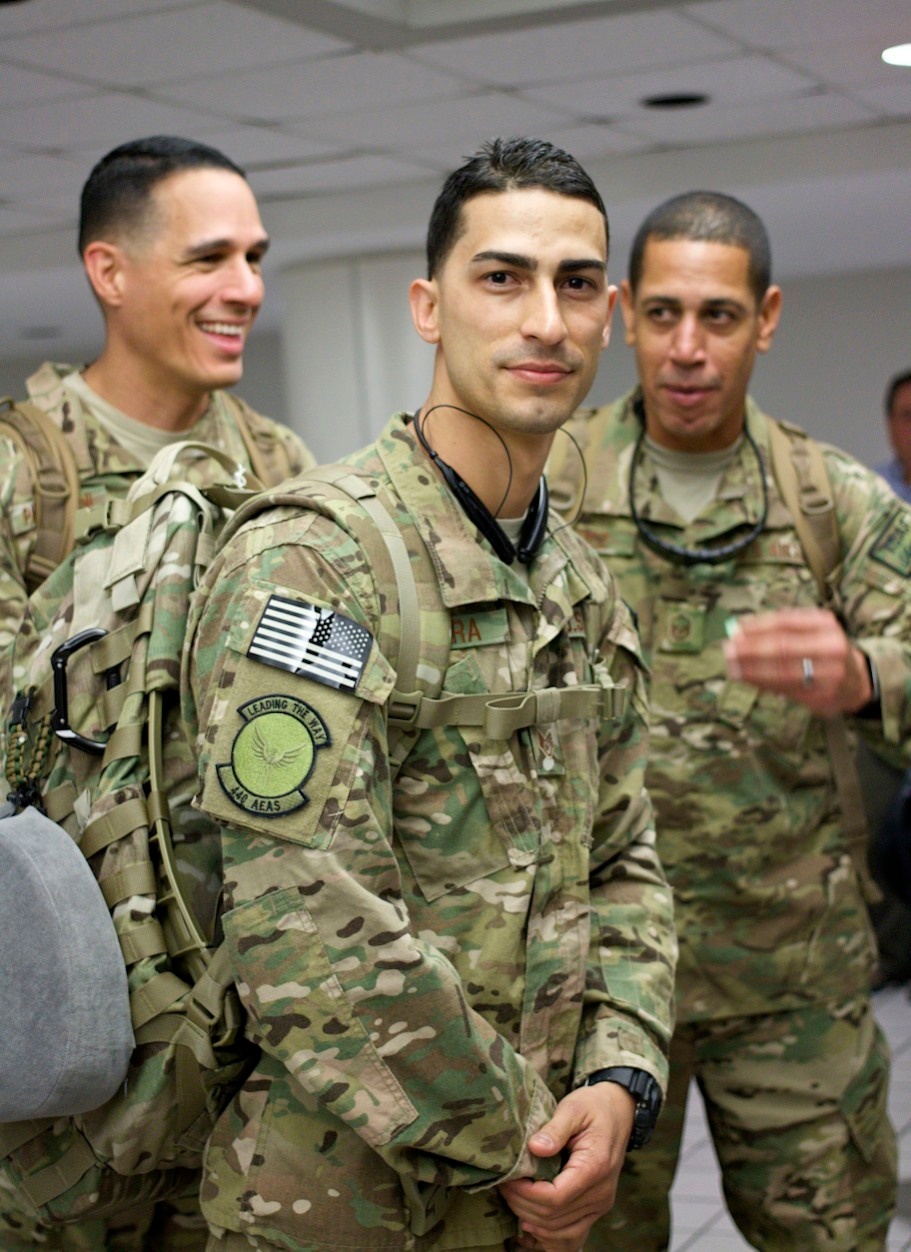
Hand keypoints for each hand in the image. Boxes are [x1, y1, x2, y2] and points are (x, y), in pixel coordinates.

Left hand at [499, 1082, 633, 1251]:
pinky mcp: (595, 1209)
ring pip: (561, 1232)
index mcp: (595, 1167)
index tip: (507, 1178)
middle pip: (554, 1218)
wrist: (618, 1112)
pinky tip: (530, 1223)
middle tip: (503, 1185)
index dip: (526, 1194)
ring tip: (512, 1199)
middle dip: (522, 1205)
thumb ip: (555, 1128)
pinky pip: (572, 1235)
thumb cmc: (593, 1107)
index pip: (555, 1198)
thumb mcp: (573, 1107)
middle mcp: (601, 1193)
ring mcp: (600, 1205)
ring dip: (532, 1221)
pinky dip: (549, 1236)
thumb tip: (535, 1148)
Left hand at [723, 607, 871, 716]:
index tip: (735, 630)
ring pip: (781, 670)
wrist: (858, 681)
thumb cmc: (825, 651)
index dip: (756, 626)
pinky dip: (762, 682)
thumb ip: (781, 629)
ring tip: (732, 666)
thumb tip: (740, 630)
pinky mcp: (822, 695)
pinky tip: (747, 678)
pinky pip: (785, 688)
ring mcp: (829, 673)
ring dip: (752, 668)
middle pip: (782, 646)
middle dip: (751, 648)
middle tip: (728, 650)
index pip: (784, 622)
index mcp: (825, 624)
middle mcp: (831, 646)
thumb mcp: (813, 630)